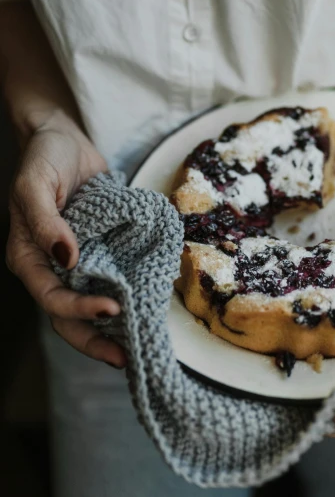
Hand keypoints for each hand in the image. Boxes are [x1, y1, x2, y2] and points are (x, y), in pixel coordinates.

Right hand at [6, 111, 125, 367]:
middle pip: (67, 316)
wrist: (63, 139)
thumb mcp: (35, 185)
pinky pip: (108, 279)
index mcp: (28, 257)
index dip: (78, 308)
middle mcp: (50, 266)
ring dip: (109, 329)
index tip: (111, 307)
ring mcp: (75, 261)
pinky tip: (144, 309)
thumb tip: (66, 256)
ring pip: (88, 305)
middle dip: (94, 340)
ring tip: (135, 348)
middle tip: (126, 357)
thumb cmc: (44, 159)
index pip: (51, 296)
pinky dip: (124, 295)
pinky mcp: (99, 249)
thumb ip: (45, 221)